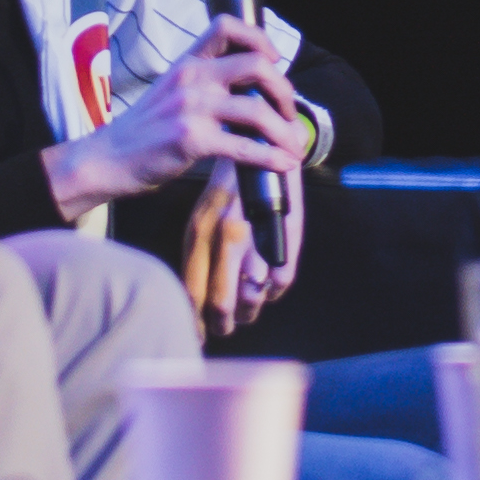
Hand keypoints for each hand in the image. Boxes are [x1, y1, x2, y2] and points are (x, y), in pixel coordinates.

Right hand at [45, 15, 313, 217]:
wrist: (107, 159)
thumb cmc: (143, 131)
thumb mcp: (170, 92)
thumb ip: (204, 84)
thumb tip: (250, 91)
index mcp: (187, 62)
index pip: (226, 26)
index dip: (259, 38)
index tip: (274, 60)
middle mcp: (191, 77)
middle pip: (256, 65)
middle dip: (284, 90)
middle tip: (289, 113)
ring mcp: (191, 108)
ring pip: (257, 109)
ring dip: (284, 131)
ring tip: (293, 147)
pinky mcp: (191, 139)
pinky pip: (244, 146)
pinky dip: (270, 158)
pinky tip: (281, 164)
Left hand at [179, 156, 306, 336]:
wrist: (264, 144)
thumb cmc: (228, 188)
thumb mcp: (204, 217)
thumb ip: (200, 256)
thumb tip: (194, 302)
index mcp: (200, 232)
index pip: (192, 291)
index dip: (195, 321)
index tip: (197, 335)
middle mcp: (227, 236)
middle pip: (222, 302)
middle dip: (223, 324)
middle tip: (224, 328)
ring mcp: (259, 235)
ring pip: (254, 296)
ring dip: (251, 310)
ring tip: (247, 311)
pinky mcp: (287, 234)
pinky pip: (282, 280)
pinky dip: (275, 290)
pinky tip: (269, 287)